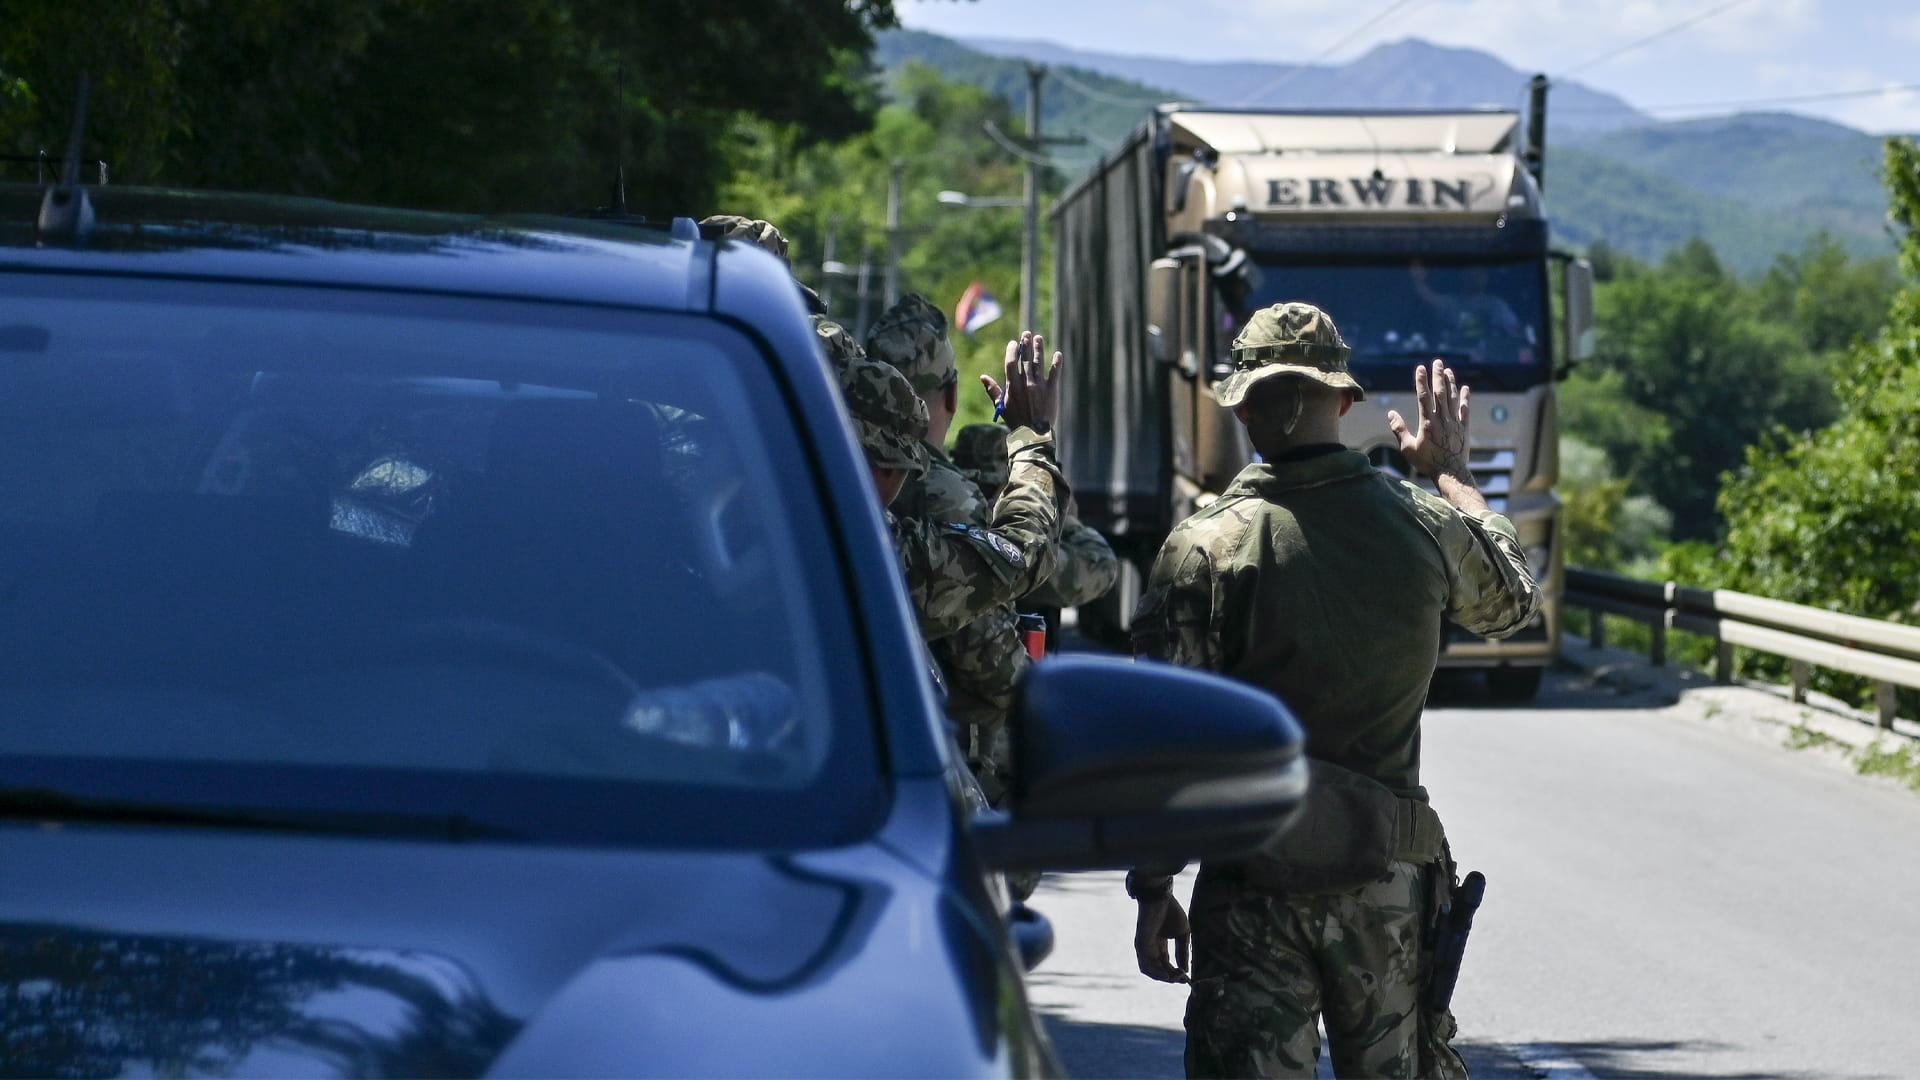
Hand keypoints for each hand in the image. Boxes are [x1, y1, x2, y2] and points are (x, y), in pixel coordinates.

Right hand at [980, 330, 1062, 432]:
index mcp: (1013, 386)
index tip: (1013, 343)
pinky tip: (1058, 354)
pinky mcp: (1051, 390)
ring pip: (1038, 363)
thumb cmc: (1015, 420)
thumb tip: (983, 377)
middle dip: (1026, 345)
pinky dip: (1056, 364)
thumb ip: (993, 390)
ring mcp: (1039, 386)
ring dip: (1039, 349)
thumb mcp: (1001, 406)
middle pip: (1025, 359)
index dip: (1012, 351)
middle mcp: (1026, 383)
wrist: (1033, 434)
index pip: (1010, 363)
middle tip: (1027, 334)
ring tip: (1039, 338)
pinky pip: (1055, 374)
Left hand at [1134, 894, 1190, 983]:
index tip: (1187, 978)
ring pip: (1150, 970)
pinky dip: (1155, 973)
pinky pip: (1145, 965)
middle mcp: (1150, 947)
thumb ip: (1182, 952)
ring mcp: (1143, 947)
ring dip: (1163, 977)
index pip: (1165, 963)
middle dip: (1172, 977)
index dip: (1176, 972)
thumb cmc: (1171, 911)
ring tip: (1176, 978)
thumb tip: (1185, 969)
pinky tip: (1167, 976)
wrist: (1160, 897)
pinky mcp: (1140, 945)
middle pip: (1159, 969)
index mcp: (1159, 943)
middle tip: (1183, 980)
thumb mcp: (1182, 934)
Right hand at [1386, 359, 1472, 481]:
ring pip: (1452, 398)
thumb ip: (1399, 429)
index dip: (1421, 381)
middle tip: (1437, 362)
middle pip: (1440, 393)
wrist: (1450, 473)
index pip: (1423, 397)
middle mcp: (1442, 419)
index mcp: (1427, 422)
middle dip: (1437, 376)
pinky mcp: (1464, 428)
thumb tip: (1390, 413)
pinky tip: (1464, 388)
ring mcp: (1454, 422)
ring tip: (1448, 370)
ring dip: (1450, 383)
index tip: (1420, 368)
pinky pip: (1465, 409)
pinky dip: (1465, 398)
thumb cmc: (1426, 462)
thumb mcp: (1408, 448)